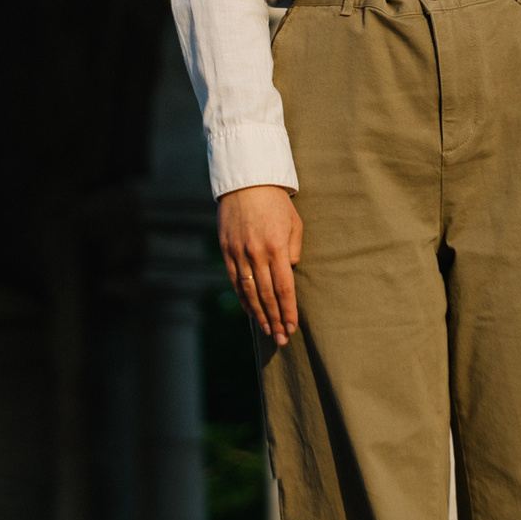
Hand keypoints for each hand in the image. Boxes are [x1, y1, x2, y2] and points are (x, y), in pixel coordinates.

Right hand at [218, 185, 303, 345]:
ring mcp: (238, 253)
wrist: (245, 181)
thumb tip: (289, 271)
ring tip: (268, 331)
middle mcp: (256, 253)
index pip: (284, 288)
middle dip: (275, 319)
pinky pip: (234, 280)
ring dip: (259, 314)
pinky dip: (243, 298)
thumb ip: (294, 249)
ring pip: (249, 292)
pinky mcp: (226, 250)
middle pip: (266, 295)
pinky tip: (250, 311)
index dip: (288, 310)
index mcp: (276, 247)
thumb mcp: (294, 222)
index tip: (292, 327)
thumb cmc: (276, 201)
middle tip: (282, 338)